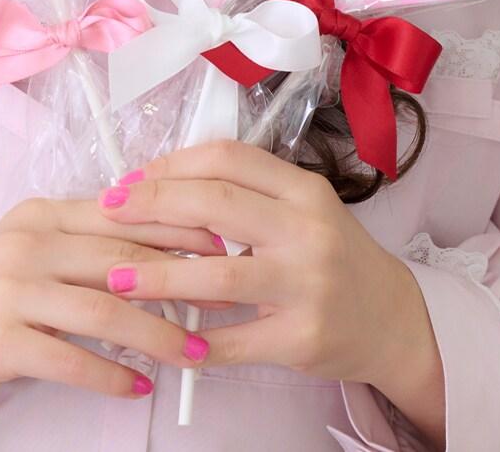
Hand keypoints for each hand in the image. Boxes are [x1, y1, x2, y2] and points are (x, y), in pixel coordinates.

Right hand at [0, 193, 226, 413]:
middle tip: (225, 301)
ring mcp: (11, 290)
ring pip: (105, 309)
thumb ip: (86, 240)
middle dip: (183, 282)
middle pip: (123, 259)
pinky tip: (138, 385)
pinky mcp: (0, 340)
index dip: (180, 227)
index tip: (223, 244)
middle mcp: (28, 243)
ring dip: (158, 335)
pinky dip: (111, 375)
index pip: (125, 213)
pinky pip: (70, 359)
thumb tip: (163, 246)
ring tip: (194, 354)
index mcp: (42, 214)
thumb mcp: (32, 249)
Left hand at [92, 139, 445, 441]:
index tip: (131, 178)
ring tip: (117, 278)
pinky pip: (235, 340)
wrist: (391, 318)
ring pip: (219, 275)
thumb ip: (247, 194)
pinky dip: (195, 341)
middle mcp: (308, 230)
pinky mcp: (303, 338)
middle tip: (108, 211)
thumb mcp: (301, 209)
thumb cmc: (331, 255)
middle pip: (216, 205)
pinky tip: (164, 338)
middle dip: (153, 206)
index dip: (172, 165)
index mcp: (303, 190)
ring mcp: (308, 286)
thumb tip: (162, 183)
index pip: (228, 159)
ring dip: (160, 276)